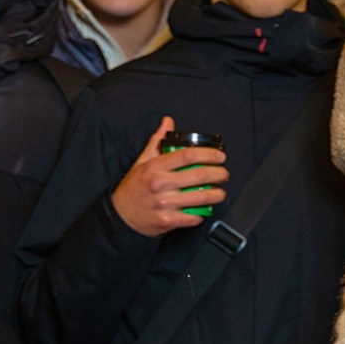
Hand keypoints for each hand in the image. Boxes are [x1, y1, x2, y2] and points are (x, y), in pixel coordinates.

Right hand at [110, 117, 227, 236]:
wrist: (121, 216)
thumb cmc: (134, 187)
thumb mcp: (142, 161)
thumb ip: (157, 141)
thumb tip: (168, 122)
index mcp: (155, 167)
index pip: (187, 155)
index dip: (208, 154)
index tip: (219, 156)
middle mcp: (160, 184)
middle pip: (198, 175)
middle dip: (218, 174)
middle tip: (223, 174)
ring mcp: (164, 203)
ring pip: (200, 197)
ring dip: (217, 195)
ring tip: (220, 192)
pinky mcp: (167, 220)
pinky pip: (193, 217)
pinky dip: (202, 214)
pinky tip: (204, 209)